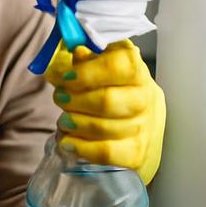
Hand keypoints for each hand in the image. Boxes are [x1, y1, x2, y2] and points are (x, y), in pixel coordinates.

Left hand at [43, 39, 165, 183]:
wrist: (144, 129)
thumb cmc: (116, 92)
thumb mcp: (103, 69)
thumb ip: (88, 59)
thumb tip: (76, 52)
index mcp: (136, 70)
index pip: (119, 65)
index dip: (88, 72)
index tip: (66, 77)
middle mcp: (145, 97)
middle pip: (107, 100)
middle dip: (75, 101)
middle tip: (60, 98)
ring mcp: (144, 127)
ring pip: (104, 127)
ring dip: (75, 123)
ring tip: (64, 120)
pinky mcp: (136, 153)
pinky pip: (106, 152)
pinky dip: (81, 148)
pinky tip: (68, 141)